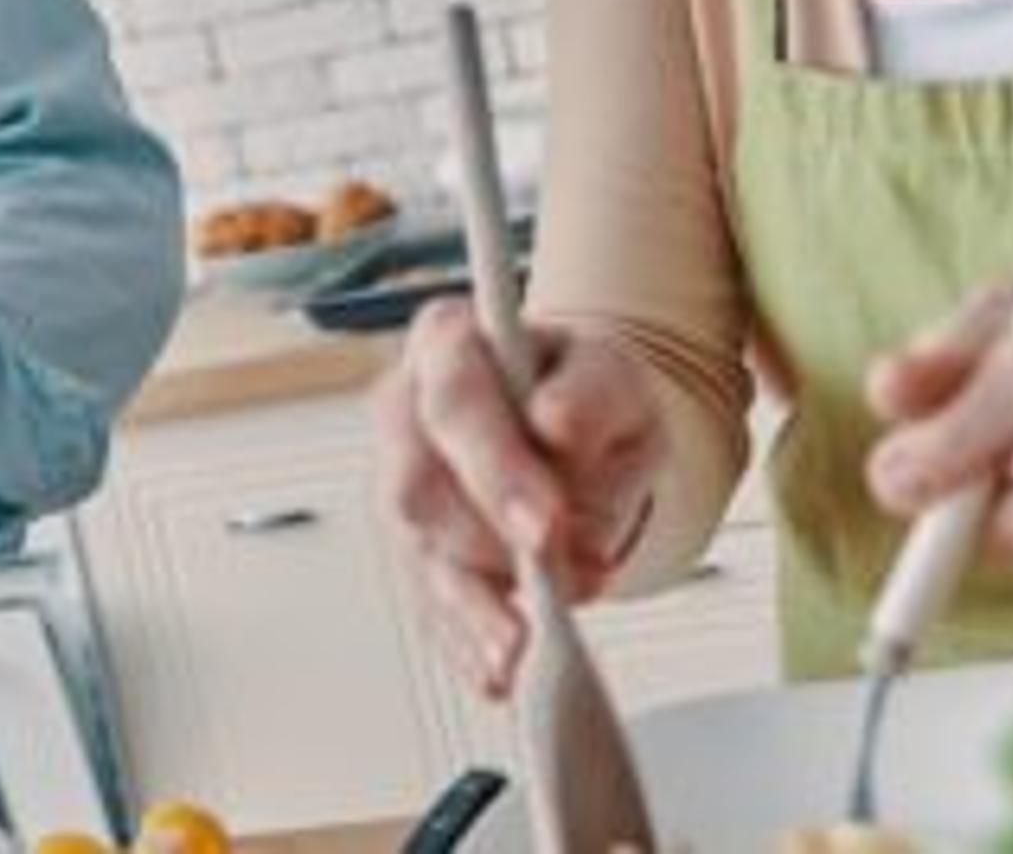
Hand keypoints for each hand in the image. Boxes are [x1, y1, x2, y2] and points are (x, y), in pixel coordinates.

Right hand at [371, 300, 663, 699]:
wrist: (580, 429)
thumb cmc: (583, 392)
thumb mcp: (613, 375)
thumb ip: (590, 393)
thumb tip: (556, 424)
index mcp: (447, 344)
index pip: (455, 402)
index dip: (495, 469)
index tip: (545, 526)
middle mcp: (405, 415)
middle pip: (415, 486)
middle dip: (488, 546)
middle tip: (558, 582)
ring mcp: (399, 487)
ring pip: (417, 555)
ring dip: (476, 607)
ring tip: (528, 645)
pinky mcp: (413, 552)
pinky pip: (427, 606)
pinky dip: (465, 643)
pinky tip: (497, 668)